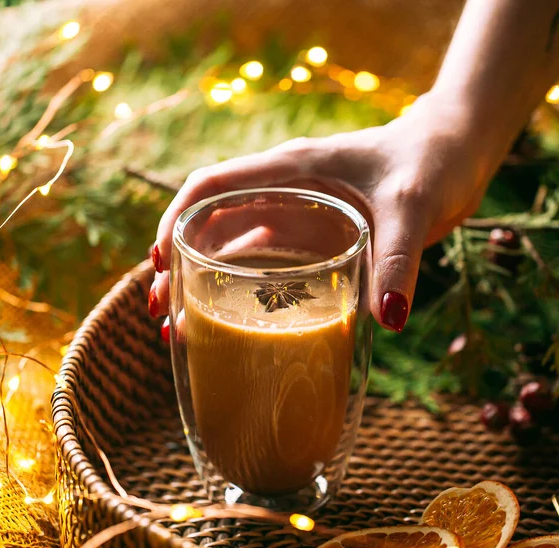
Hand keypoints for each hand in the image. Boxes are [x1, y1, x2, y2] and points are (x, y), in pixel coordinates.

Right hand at [149, 90, 494, 331]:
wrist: (454, 153)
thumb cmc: (431, 162)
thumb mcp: (412, 205)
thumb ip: (398, 258)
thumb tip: (386, 318)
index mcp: (290, 171)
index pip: (212, 187)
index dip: (176, 221)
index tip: (160, 263)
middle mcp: (285, 193)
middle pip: (211, 226)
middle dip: (179, 265)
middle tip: (163, 312)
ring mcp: (298, 217)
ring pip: (233, 248)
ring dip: (203, 283)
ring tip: (184, 328)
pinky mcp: (314, 238)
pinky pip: (266, 263)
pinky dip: (241, 290)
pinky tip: (234, 321)